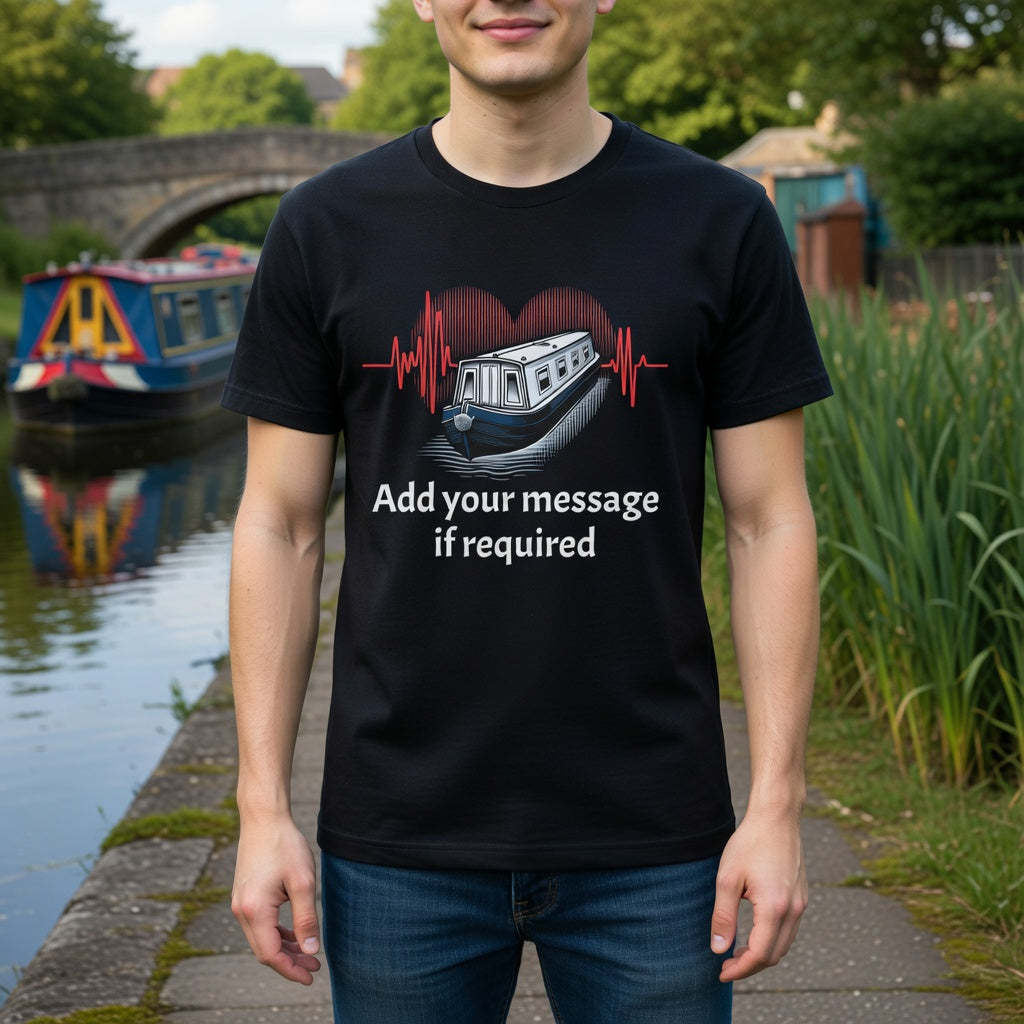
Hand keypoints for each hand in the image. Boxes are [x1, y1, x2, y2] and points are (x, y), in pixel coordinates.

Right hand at [231, 815, 322, 984]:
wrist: (263, 818)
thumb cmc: (284, 845)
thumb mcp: (302, 882)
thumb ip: (306, 919)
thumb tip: (311, 950)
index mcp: (254, 910)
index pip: (270, 955)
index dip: (291, 970)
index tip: (311, 976)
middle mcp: (241, 910)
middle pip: (264, 950)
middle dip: (289, 962)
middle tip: (315, 967)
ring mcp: (240, 903)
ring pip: (261, 938)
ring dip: (283, 949)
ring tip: (308, 953)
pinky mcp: (244, 895)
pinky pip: (259, 925)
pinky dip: (276, 933)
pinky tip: (294, 935)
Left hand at [709, 809, 807, 981]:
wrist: (776, 817)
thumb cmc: (749, 843)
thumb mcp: (727, 878)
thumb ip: (723, 916)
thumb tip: (719, 949)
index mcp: (775, 907)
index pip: (760, 954)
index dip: (740, 969)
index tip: (721, 972)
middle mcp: (793, 910)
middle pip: (775, 955)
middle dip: (750, 966)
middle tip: (726, 965)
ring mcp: (801, 904)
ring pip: (784, 944)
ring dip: (762, 954)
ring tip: (737, 952)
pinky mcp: (801, 897)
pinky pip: (789, 930)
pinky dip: (772, 940)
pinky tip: (754, 934)